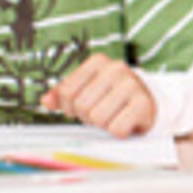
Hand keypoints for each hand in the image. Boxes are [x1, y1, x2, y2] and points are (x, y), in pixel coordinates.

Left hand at [41, 53, 155, 137]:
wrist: (147, 103)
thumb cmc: (111, 96)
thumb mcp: (86, 89)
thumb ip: (63, 94)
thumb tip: (46, 101)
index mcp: (98, 62)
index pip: (66, 91)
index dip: (69, 106)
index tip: (82, 105)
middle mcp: (116, 68)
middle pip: (81, 105)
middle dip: (87, 115)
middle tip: (100, 111)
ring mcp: (131, 85)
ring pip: (98, 118)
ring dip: (103, 124)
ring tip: (112, 116)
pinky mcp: (143, 104)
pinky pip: (116, 128)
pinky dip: (118, 131)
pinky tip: (125, 122)